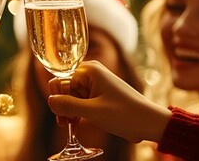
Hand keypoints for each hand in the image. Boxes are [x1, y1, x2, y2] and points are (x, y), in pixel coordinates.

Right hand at [46, 60, 171, 142]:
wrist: (149, 122)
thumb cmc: (125, 114)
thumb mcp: (93, 111)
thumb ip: (68, 105)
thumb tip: (50, 101)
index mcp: (89, 70)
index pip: (59, 80)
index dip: (57, 99)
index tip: (61, 117)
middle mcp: (91, 73)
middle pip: (64, 88)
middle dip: (62, 106)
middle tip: (65, 124)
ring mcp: (95, 84)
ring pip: (71, 96)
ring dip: (68, 112)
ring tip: (71, 127)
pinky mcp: (99, 95)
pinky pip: (80, 101)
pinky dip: (77, 113)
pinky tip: (76, 126)